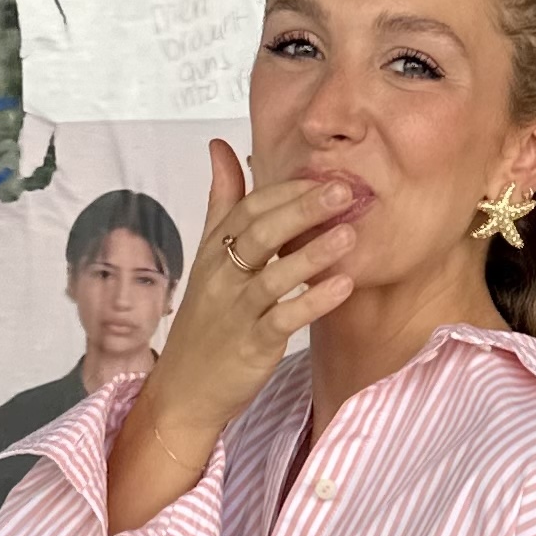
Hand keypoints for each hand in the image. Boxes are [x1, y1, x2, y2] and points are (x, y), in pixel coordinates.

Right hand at [108, 141, 357, 529]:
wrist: (184, 389)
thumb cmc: (205, 320)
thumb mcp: (207, 256)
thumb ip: (220, 201)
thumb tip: (220, 145)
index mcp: (214, 252)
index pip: (247, 209)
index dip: (285, 190)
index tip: (323, 172)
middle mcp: (222, 278)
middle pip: (260, 233)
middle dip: (303, 209)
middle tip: (345, 190)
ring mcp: (235, 312)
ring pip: (273, 276)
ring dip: (313, 254)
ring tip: (351, 234)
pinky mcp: (251, 346)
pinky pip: (284, 320)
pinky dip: (314, 302)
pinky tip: (344, 286)